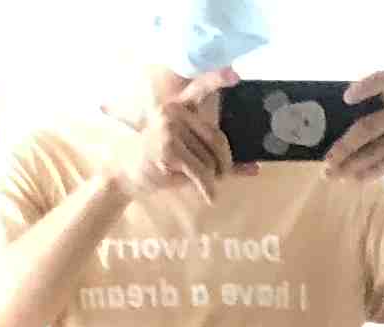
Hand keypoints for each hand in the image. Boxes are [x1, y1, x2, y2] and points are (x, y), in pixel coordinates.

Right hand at [114, 65, 243, 195]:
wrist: (128, 171)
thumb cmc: (163, 160)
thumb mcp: (189, 151)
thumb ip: (218, 154)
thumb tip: (254, 168)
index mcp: (179, 106)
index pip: (199, 89)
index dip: (216, 80)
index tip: (235, 73)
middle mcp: (173, 112)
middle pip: (217, 138)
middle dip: (225, 162)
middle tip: (223, 175)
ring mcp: (169, 130)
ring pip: (210, 159)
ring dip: (214, 177)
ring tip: (207, 183)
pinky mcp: (168, 150)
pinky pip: (201, 172)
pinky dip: (208, 188)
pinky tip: (210, 197)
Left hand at [326, 72, 383, 183]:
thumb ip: (376, 118)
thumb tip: (335, 133)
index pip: (383, 80)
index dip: (364, 86)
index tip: (347, 98)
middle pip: (366, 126)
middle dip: (343, 146)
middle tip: (326, 159)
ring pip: (371, 151)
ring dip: (349, 165)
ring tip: (331, 174)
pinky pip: (382, 166)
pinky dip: (366, 174)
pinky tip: (353, 180)